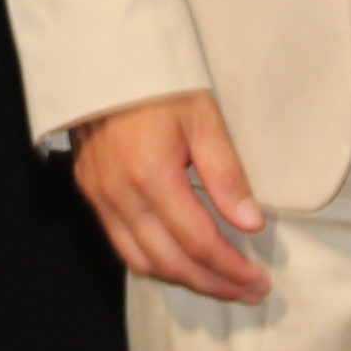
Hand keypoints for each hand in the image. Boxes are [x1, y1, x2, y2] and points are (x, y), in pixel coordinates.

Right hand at [72, 91, 272, 303]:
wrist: (102, 58)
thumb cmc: (157, 82)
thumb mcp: (204, 118)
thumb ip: (227, 174)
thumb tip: (250, 224)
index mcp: (151, 175)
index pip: (198, 242)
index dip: (231, 268)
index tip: (258, 280)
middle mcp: (120, 194)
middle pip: (170, 263)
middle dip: (213, 284)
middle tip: (248, 292)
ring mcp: (101, 196)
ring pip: (141, 262)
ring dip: (183, 280)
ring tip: (219, 284)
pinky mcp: (91, 192)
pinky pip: (122, 244)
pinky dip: (154, 262)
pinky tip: (180, 262)